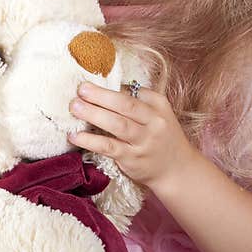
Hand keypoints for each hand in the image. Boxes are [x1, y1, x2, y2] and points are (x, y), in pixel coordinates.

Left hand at [67, 81, 197, 188]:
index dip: (110, 87)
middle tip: (80, 89)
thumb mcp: (158, 114)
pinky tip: (75, 136)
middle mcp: (153, 122)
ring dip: (93, 114)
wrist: (177, 170)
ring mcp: (143, 142)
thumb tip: (108, 87)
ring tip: (75, 107)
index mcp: (159, 106)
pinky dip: (90, 140)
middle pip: (125, 105)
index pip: (133, 92)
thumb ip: (138, 100)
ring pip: (117, 125)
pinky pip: (108, 147)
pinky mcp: (131, 159)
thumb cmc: (161, 137)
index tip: (88, 82)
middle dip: (100, 96)